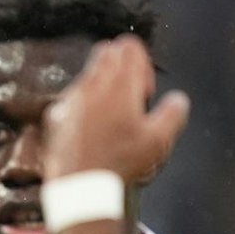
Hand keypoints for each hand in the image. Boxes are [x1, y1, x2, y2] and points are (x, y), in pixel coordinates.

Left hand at [42, 37, 190, 182]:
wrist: (80, 187)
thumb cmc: (121, 164)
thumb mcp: (159, 140)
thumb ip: (173, 113)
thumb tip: (178, 100)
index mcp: (119, 85)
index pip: (129, 46)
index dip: (143, 62)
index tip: (145, 90)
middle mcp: (91, 86)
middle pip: (107, 52)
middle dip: (122, 67)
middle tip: (132, 99)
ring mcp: (70, 99)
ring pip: (88, 74)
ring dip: (103, 86)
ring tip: (114, 119)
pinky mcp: (56, 115)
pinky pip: (72, 98)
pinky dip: (85, 105)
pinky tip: (93, 131)